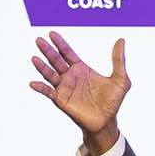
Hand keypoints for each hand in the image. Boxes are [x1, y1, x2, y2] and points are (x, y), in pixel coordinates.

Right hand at [29, 31, 129, 155]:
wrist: (107, 122)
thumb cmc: (112, 101)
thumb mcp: (120, 79)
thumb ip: (118, 60)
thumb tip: (121, 40)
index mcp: (81, 68)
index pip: (67, 53)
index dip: (60, 43)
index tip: (51, 33)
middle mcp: (70, 76)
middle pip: (56, 60)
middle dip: (47, 50)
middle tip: (39, 40)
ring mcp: (64, 88)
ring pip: (50, 74)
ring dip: (42, 67)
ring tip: (34, 58)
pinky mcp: (61, 100)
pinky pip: (48, 92)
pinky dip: (40, 88)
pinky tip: (33, 83)